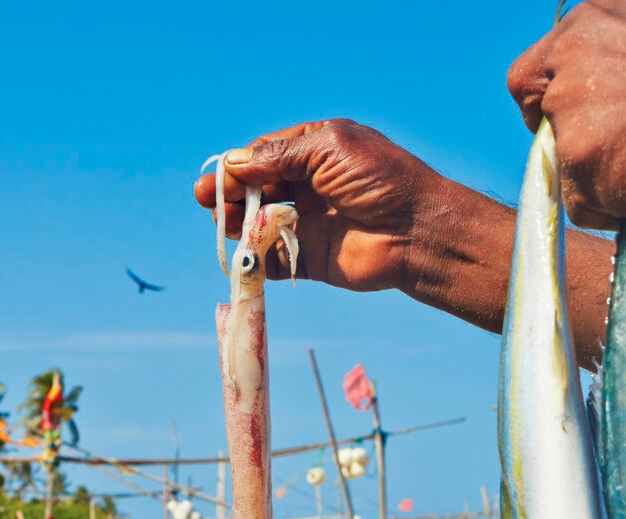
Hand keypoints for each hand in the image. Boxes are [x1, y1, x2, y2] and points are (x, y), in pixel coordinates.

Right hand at [194, 119, 459, 293]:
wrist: (418, 232)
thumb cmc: (382, 180)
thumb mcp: (329, 150)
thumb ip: (279, 156)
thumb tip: (235, 162)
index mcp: (315, 152)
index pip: (265, 155)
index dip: (240, 165)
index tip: (220, 175)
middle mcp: (310, 186)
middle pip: (257, 189)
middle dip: (230, 194)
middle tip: (207, 200)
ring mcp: (309, 223)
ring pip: (260, 223)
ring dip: (238, 224)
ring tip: (221, 224)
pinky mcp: (311, 258)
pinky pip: (274, 260)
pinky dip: (255, 260)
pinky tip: (241, 256)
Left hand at [507, 0, 625, 226]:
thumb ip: (621, 50)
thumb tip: (613, 80)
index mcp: (587, 21)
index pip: (532, 70)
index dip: (544, 100)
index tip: (561, 120)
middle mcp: (568, 60)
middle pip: (541, 114)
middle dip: (568, 138)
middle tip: (605, 153)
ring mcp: (569, 111)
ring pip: (562, 161)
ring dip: (597, 173)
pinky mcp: (579, 160)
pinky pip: (579, 202)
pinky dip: (607, 207)